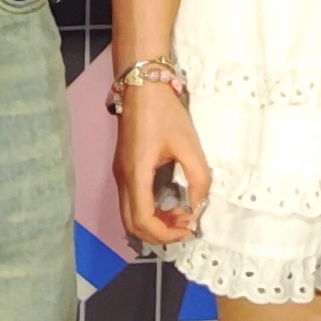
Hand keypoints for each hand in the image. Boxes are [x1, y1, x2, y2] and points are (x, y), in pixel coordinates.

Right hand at [115, 80, 210, 249]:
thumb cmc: (165, 113)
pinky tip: (169, 205)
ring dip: (155, 224)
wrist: (142, 86)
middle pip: (132, 225)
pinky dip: (149, 213)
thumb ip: (199, 179)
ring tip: (180, 217)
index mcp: (136, 174)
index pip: (142, 220)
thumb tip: (199, 206)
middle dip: (160, 234)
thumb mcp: (189, 144)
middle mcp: (123, 179)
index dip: (166, 234)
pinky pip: (132, 204)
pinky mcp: (124, 170)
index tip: (190, 228)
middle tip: (185, 226)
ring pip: (130, 217)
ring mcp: (120, 175)